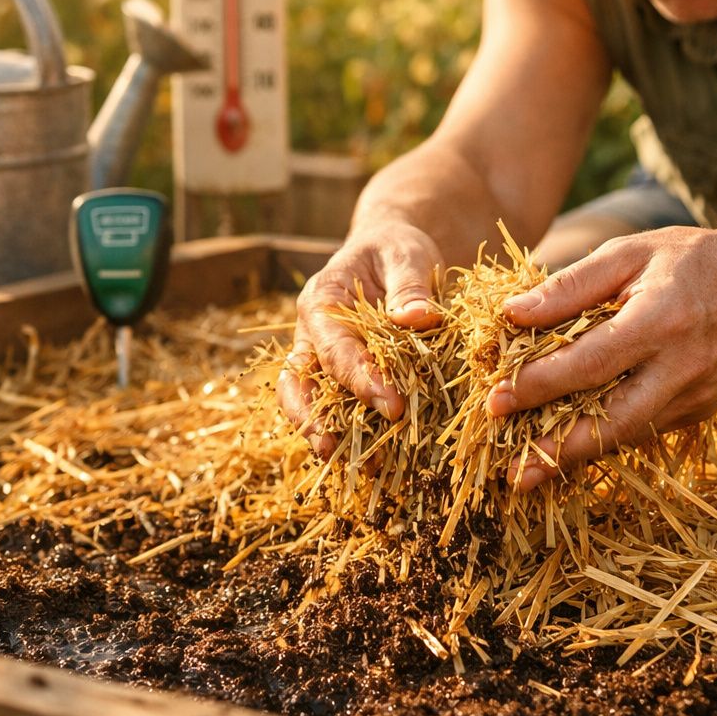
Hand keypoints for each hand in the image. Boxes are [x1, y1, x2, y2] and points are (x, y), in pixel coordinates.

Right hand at [277, 223, 444, 454]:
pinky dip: (344, 430)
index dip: (359, 379)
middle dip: (318, 417)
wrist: (391, 251)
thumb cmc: (397, 249)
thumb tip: (417, 318)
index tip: (391, 405)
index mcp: (321, 300)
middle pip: (299, 381)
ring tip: (344, 465)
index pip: (333, 348)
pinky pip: (331, 404)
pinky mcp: (337, 372)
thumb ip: (410, 285)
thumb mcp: (406, 254)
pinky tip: (369, 458)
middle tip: (341, 451)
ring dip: (319, 432)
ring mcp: (319, 354)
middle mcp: (311, 332)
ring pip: (303, 399)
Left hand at [487, 227, 716, 490]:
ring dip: (578, 456)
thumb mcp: (630, 252)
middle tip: (511, 467)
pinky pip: (645, 430)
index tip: (496, 399)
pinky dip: (607, 441)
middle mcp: (683, 367)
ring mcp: (697, 396)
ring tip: (529, 470)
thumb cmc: (690, 259)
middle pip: (613, 422)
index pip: (590, 363)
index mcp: (661, 320)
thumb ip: (570, 285)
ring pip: (628, 435)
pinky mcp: (701, 411)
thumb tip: (513, 315)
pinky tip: (570, 447)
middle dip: (558, 449)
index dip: (540, 385)